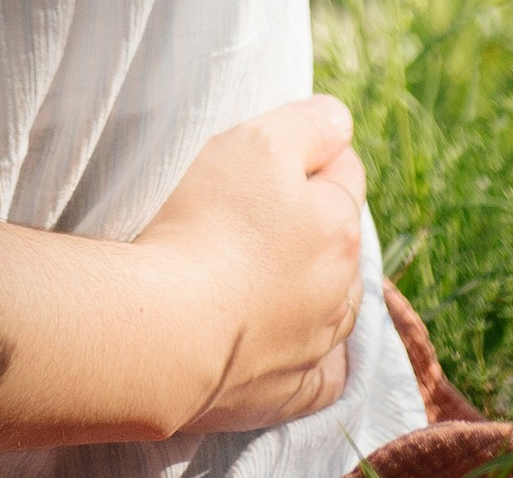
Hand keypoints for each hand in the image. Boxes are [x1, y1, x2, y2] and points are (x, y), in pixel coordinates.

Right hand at [135, 96, 365, 432]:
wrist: (169, 330)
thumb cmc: (210, 225)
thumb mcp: (257, 143)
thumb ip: (308, 125)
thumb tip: (340, 119)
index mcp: (339, 226)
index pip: (344, 169)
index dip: (309, 152)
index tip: (268, 154)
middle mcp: (342, 288)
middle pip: (337, 237)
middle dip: (309, 219)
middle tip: (253, 207)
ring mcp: (320, 345)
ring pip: (330, 301)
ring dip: (307, 281)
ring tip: (256, 268)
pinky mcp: (295, 392)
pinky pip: (320, 371)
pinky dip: (311, 353)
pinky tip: (288, 339)